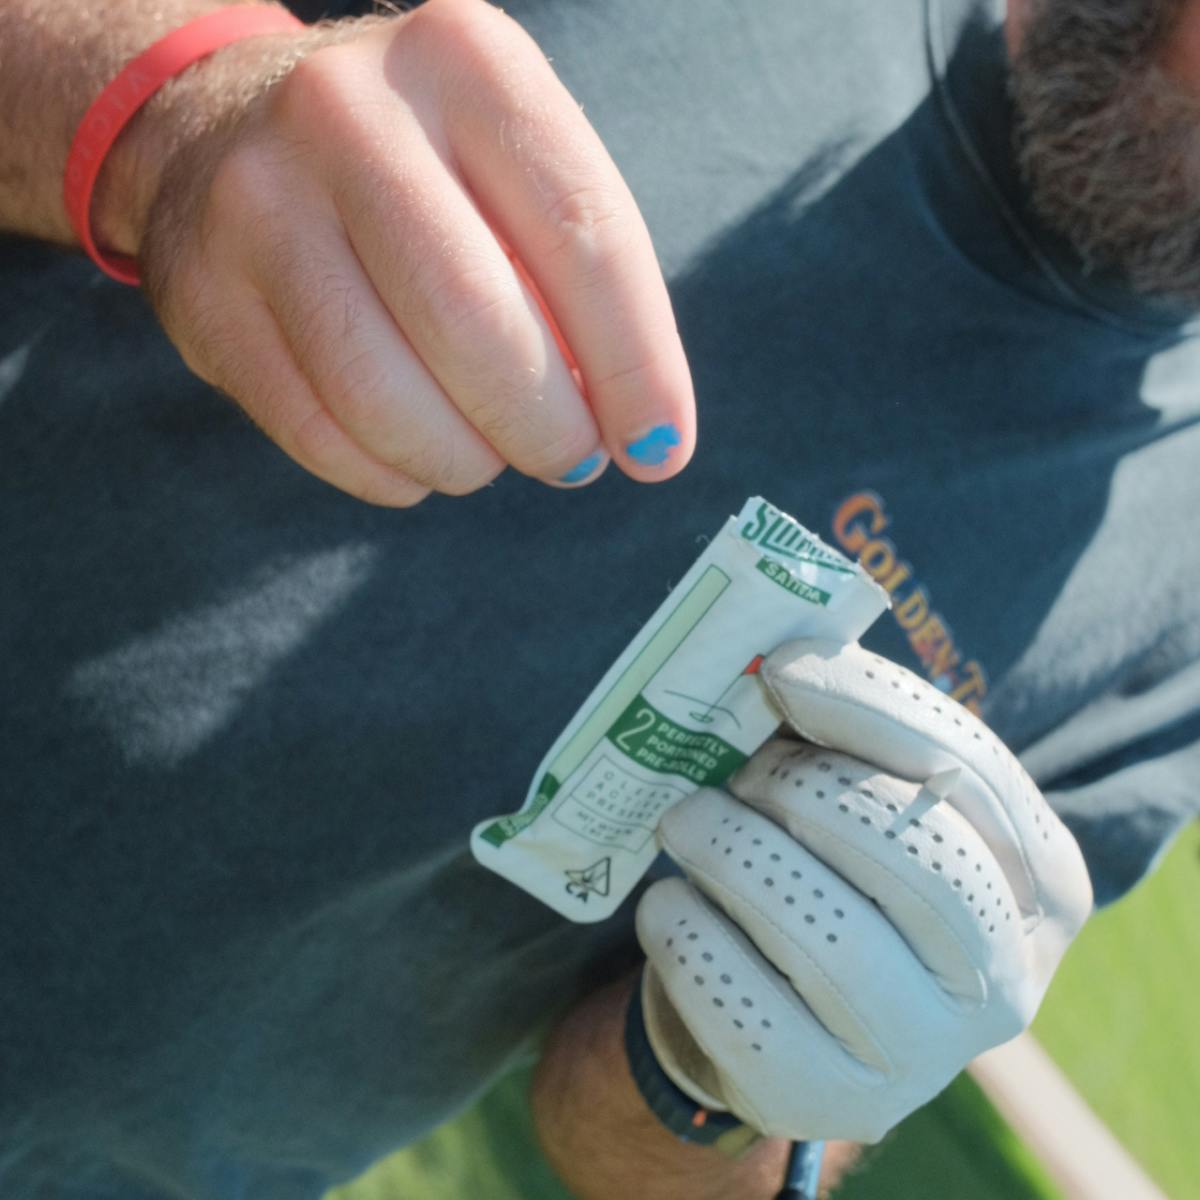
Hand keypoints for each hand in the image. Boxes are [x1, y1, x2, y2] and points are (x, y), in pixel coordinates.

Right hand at [125, 0, 694, 505]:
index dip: (637, 367)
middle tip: (573, 462)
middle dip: (548, 430)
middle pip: (478, 324)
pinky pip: (319, 433)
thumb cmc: (416, 168)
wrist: (221, 129)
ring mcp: (258, 201)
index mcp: (465, 62)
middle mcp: (349, 112)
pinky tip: (418, 459)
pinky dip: (392, 474)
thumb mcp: (507, 165)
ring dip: (466, 462)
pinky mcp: (201, 294)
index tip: (659, 449)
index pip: (585, 236)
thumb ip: (577, 277)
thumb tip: (639, 432)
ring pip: (385, 397)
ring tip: (490, 457)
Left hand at [635, 638, 1092, 1142]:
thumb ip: (840, 728)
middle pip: (919, 862)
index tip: (780, 669)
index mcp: (1037, 881)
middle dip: (808, 795)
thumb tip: (777, 663)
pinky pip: (749, 1018)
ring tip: (685, 822)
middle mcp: (1006, 979)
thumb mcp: (857, 792)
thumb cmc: (829, 866)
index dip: (870, 706)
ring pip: (831, 942)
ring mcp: (924, 1057)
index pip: (971, 772)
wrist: (781, 1001)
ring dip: (734, 857)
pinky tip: (668, 905)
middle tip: (737, 773)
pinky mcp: (830, 1101)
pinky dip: (690, 941)